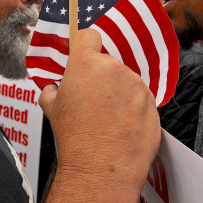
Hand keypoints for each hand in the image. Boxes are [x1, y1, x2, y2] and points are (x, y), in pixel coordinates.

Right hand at [31, 29, 160, 202]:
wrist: (102, 167)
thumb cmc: (73, 136)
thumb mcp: (51, 109)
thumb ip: (51, 90)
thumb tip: (54, 88)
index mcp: (86, 64)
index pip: (89, 35)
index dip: (86, 44)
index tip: (85, 56)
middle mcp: (114, 68)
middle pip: (108, 63)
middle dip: (102, 77)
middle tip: (93, 101)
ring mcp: (136, 84)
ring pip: (126, 81)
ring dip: (119, 92)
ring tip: (109, 119)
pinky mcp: (152, 102)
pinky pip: (140, 98)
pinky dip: (134, 108)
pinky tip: (123, 127)